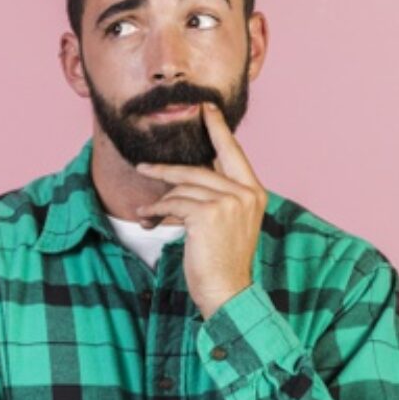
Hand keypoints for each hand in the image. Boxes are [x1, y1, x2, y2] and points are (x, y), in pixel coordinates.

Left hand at [133, 103, 267, 319]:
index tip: (205, 108)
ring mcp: (229, 202)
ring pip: (183, 188)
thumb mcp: (224, 224)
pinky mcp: (208, 214)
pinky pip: (174, 203)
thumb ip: (215, 198)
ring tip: (145, 215)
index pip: (233, 153)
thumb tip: (185, 181)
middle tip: (144, 167)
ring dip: (159, 202)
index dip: (218, 129)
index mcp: (254, 193)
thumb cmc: (221, 262)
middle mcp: (246, 193)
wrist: (227, 291)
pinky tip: (148, 221)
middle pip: (198, 169)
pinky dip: (156, 212)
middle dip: (166, 171)